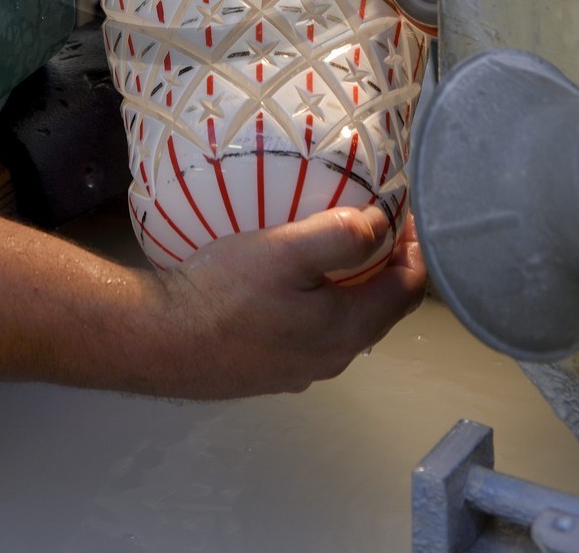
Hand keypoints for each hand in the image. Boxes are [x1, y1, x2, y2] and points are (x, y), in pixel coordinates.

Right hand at [143, 208, 426, 399]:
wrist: (161, 340)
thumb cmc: (224, 292)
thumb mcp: (285, 250)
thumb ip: (341, 236)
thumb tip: (384, 224)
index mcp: (346, 330)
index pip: (409, 289)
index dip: (417, 246)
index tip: (405, 208)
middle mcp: (332, 358)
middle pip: (382, 308)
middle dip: (388, 263)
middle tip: (375, 218)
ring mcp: (300, 369)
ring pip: (347, 321)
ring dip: (354, 283)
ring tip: (336, 242)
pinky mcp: (271, 370)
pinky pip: (314, 331)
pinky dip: (322, 301)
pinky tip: (293, 280)